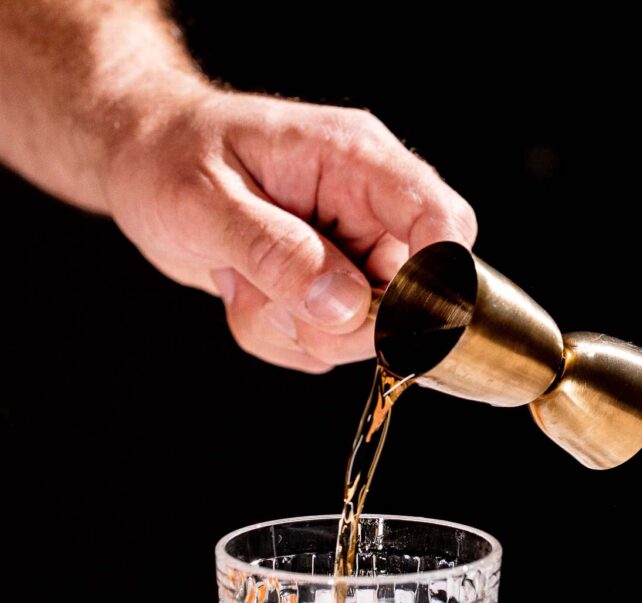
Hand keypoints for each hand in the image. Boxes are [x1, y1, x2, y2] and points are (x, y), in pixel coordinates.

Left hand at [105, 88, 477, 372]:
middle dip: (337, 321)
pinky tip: (245, 290)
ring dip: (292, 327)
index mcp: (354, 162)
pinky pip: (322, 348)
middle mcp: (364, 211)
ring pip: (359, 335)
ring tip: (243, 277)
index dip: (436, 279)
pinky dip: (275, 336)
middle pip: (408, 299)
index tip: (390, 317)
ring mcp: (350, 256)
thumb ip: (275, 251)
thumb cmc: (168, 157)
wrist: (142, 165)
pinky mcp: (327, 295)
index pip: (440, 221)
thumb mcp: (204, 200)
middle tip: (269, 291)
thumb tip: (345, 304)